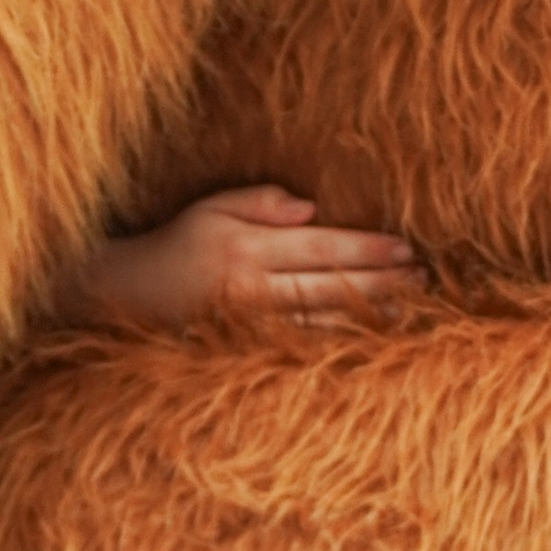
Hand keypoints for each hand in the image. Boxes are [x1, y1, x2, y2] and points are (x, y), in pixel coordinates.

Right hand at [74, 185, 422, 325]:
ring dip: (369, 315)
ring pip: (321, 322)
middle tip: (424, 278)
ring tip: (411, 308)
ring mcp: (249, 325)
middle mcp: (251, 288)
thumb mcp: (211, 207)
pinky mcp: (245, 349)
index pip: (320, 248)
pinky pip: (300, 346)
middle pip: (330, 286)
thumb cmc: (176, 244)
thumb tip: (310, 209)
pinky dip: (337, 342)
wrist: (127, 296)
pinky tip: (367, 337)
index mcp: (245, 248)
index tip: (405, 247)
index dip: (365, 249)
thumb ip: (260, 201)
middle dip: (381, 282)